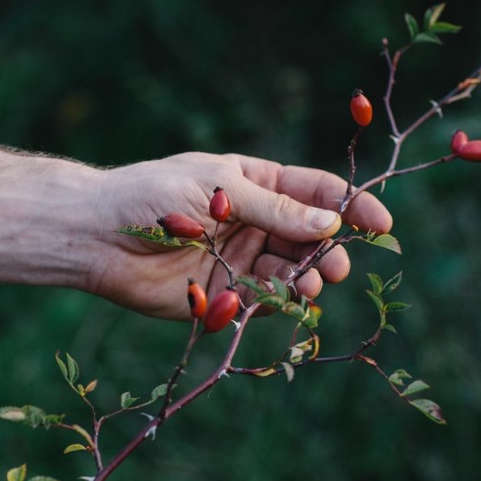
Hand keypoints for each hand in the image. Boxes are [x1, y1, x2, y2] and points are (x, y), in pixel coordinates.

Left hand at [86, 151, 392, 319]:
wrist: (99, 236)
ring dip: (312, 276)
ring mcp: (243, 257)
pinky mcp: (228, 293)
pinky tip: (290, 296)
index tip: (381, 223)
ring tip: (315, 281)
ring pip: (294, 269)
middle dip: (332, 249)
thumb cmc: (153, 195)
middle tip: (338, 263)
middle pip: (311, 236)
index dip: (349, 206)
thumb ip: (276, 210)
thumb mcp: (221, 188)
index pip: (315, 193)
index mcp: (255, 182)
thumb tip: (330, 225)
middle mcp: (254, 220)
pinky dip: (285, 298)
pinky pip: (268, 297)